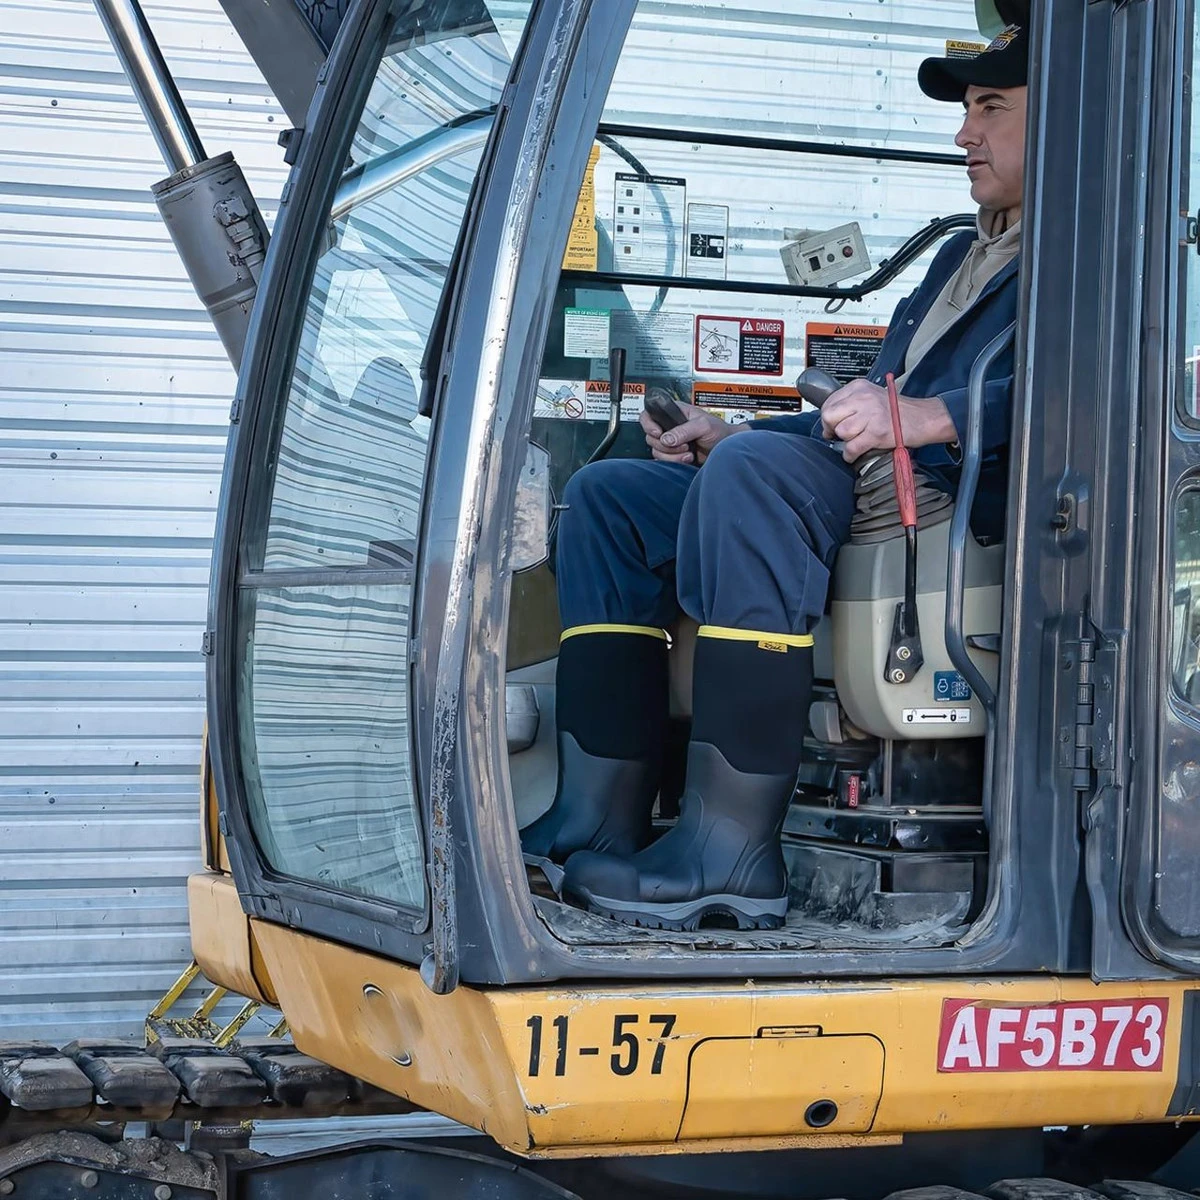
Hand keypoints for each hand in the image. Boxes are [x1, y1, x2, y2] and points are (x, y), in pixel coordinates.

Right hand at [639, 402, 741, 464]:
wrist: (726, 448)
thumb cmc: (719, 431)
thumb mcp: (703, 425)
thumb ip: (684, 430)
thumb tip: (666, 438)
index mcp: (674, 412)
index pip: (649, 414)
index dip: (649, 424)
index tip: (658, 433)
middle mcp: (669, 426)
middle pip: (651, 437)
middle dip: (666, 445)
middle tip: (683, 444)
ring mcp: (670, 442)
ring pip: (656, 451)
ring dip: (672, 455)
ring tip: (688, 452)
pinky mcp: (673, 455)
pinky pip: (663, 461)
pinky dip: (674, 462)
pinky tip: (687, 459)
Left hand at [819, 379, 956, 462]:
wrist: (924, 418)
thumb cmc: (898, 410)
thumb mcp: (872, 396)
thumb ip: (851, 403)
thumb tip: (829, 420)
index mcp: (859, 387)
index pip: (829, 403)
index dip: (829, 418)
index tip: (833, 425)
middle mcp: (863, 398)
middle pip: (830, 416)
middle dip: (832, 429)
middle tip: (840, 435)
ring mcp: (870, 415)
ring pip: (841, 432)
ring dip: (845, 441)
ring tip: (856, 440)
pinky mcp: (877, 432)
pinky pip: (851, 447)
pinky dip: (850, 455)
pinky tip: (855, 453)